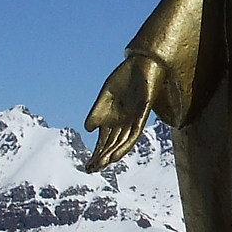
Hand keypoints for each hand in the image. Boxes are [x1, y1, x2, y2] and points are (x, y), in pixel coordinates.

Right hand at [84, 54, 162, 170]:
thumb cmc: (125, 79)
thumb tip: (88, 130)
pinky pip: (135, 131)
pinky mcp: (144, 113)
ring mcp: (134, 119)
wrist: (142, 63)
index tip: (88, 166)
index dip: (97, 154)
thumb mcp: (106, 96)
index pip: (105, 142)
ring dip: (112, 153)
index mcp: (115, 120)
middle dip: (102, 157)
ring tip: (101, 164)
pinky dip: (126, 143)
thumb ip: (97, 113)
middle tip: (90, 169)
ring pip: (123, 141)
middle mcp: (125, 123)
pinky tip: (117, 153)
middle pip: (113, 144)